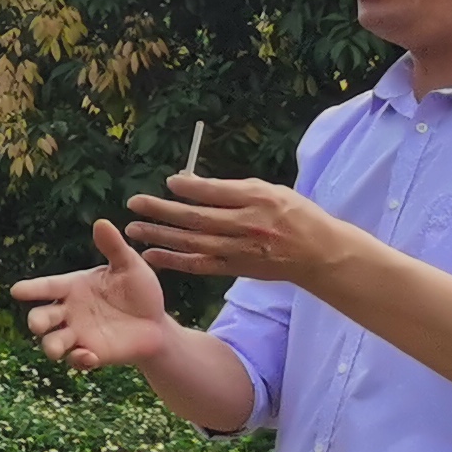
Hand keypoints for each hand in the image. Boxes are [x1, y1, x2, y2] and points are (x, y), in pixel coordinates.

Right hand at [10, 220, 179, 373]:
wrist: (156, 324)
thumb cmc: (140, 291)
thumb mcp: (130, 267)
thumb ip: (114, 248)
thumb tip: (101, 222)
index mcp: (73, 287)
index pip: (47, 286)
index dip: (31, 289)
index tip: (16, 290)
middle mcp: (68, 311)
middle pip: (41, 317)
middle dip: (36, 321)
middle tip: (38, 324)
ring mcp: (77, 334)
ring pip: (52, 342)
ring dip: (51, 346)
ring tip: (57, 349)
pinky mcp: (90, 354)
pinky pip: (75, 360)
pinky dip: (78, 360)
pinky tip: (90, 357)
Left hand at [122, 171, 348, 284]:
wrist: (318, 253)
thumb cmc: (294, 214)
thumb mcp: (271, 191)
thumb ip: (234, 188)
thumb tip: (193, 182)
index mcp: (258, 200)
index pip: (217, 192)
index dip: (190, 188)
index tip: (169, 182)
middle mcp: (247, 225)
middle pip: (197, 218)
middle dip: (162, 210)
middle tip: (135, 203)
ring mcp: (240, 250)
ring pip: (193, 243)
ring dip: (160, 236)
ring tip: (134, 229)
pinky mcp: (235, 268)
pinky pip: (199, 265)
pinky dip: (174, 261)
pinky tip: (152, 254)